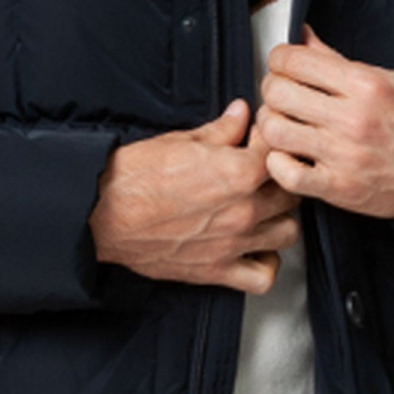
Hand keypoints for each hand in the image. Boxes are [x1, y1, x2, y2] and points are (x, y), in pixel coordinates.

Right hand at [91, 99, 302, 293]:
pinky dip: (266, 265)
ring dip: (280, 220)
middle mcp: (243, 210)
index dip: (271, 144)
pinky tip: (256, 250)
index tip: (258, 142)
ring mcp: (233, 243)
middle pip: (291, 194)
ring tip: (264, 211)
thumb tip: (240, 115)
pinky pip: (263, 278)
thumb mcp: (182, 141)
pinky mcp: (216, 271)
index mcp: (238, 172)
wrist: (102, 212)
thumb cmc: (135, 176)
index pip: (280, 154)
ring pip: (288, 233)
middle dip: (280, 181)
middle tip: (263, 176)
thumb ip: (221, 130)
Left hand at [256, 27, 393, 221]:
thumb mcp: (387, 79)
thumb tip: (303, 36)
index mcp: (364, 84)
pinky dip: (277, 164)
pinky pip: (287, 175)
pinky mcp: (341, 189)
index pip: (295, 60)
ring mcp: (344, 156)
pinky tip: (288, 156)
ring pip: (275, 132)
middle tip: (281, 95)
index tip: (283, 65)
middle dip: (272, 89)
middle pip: (278, 93)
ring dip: (270, 125)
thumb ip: (337, 61)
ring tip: (283, 125)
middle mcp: (352, 118)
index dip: (280, 59)